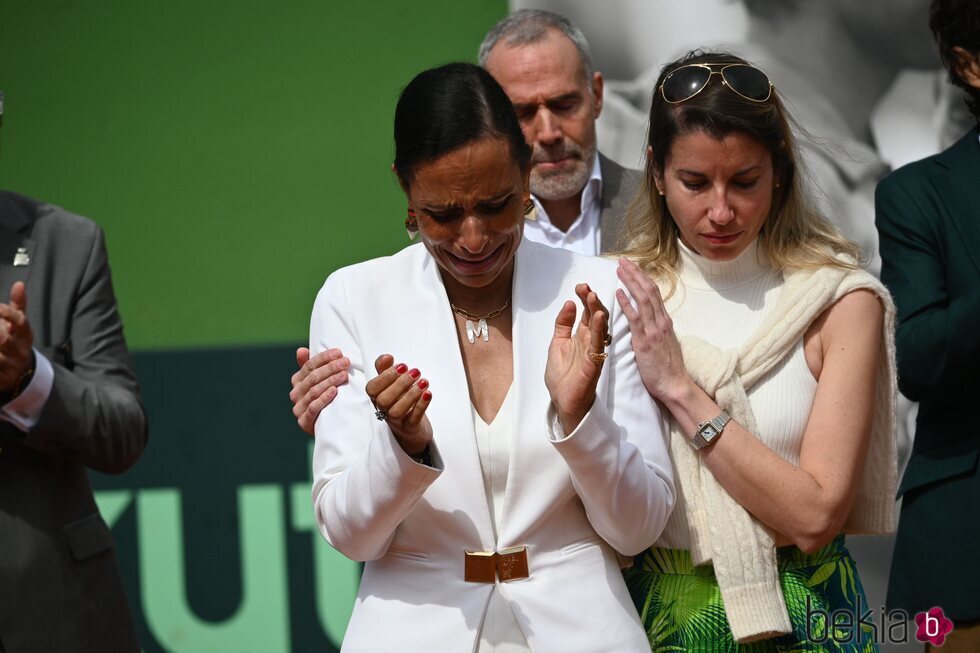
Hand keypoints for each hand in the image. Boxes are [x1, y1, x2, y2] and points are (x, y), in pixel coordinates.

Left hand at [0, 282, 34, 392]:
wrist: (22, 375)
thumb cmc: (16, 343)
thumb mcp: (20, 326)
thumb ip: (18, 306)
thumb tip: (19, 284)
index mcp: (25, 336)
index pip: (20, 321)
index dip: (8, 313)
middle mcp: (20, 351)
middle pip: (4, 339)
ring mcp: (11, 366)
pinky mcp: (2, 380)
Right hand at [290, 346, 350, 435]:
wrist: (325, 427)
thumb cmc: (323, 397)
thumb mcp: (318, 381)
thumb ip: (310, 365)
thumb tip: (301, 350)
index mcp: (297, 380)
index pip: (309, 365)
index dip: (324, 358)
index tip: (339, 352)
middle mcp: (295, 393)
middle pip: (313, 377)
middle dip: (330, 368)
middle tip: (345, 362)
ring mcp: (298, 407)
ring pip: (314, 391)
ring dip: (330, 381)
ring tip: (344, 375)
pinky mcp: (304, 421)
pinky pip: (314, 407)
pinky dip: (324, 398)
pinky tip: (335, 391)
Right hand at [365, 354, 432, 455]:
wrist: (411, 428)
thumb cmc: (399, 401)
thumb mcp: (391, 383)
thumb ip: (386, 369)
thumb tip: (386, 357)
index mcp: (377, 397)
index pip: (372, 388)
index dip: (385, 376)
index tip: (402, 366)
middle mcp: (384, 409)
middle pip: (383, 400)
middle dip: (400, 383)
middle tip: (415, 372)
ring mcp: (396, 421)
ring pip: (396, 411)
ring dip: (411, 395)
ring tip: (423, 382)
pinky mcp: (410, 428)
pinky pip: (413, 419)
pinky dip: (421, 405)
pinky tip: (428, 393)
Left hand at [545, 283, 608, 432]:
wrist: (562, 400)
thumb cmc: (562, 375)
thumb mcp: (557, 343)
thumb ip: (563, 324)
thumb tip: (568, 303)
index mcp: (582, 336)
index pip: (586, 312)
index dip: (584, 298)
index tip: (580, 286)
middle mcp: (590, 340)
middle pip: (595, 315)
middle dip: (591, 300)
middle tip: (585, 287)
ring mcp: (593, 350)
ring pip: (599, 327)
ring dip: (596, 310)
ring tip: (592, 295)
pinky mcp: (594, 361)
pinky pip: (597, 343)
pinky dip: (598, 329)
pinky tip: (597, 316)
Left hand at [615, 257, 691, 402]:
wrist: (675, 385)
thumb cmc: (668, 369)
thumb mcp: (665, 344)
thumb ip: (657, 330)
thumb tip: (650, 322)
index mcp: (664, 321)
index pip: (654, 293)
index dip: (643, 278)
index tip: (633, 267)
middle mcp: (661, 321)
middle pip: (648, 290)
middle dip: (635, 273)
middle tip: (623, 260)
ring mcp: (654, 330)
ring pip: (643, 299)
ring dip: (630, 282)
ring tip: (619, 269)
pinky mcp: (645, 341)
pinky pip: (636, 318)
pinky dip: (627, 303)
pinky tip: (619, 292)